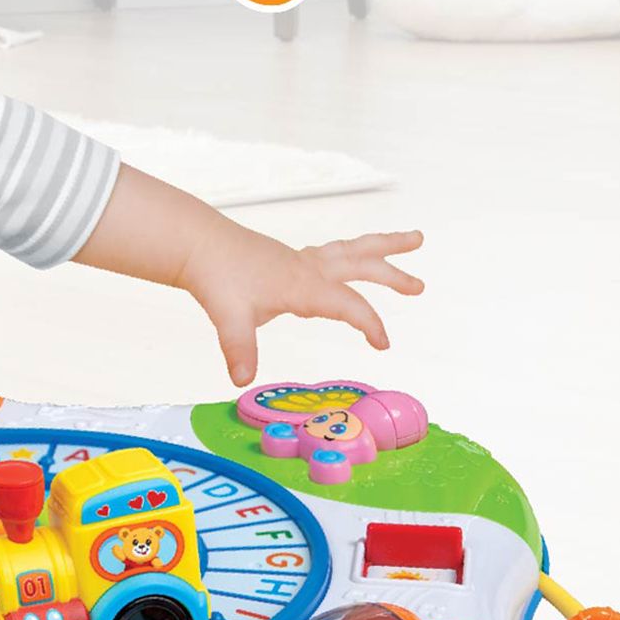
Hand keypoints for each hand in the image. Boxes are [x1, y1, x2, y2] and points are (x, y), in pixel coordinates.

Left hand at [180, 221, 424, 387]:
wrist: (198, 243)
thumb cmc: (216, 277)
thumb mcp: (228, 317)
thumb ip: (239, 348)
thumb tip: (242, 379)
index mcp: (303, 284)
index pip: (348, 304)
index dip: (370, 324)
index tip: (383, 344)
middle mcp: (307, 268)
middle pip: (361, 265)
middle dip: (393, 274)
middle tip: (421, 286)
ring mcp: (299, 260)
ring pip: (351, 250)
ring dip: (382, 249)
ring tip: (414, 239)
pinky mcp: (289, 258)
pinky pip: (332, 254)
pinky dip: (351, 255)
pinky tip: (352, 264)